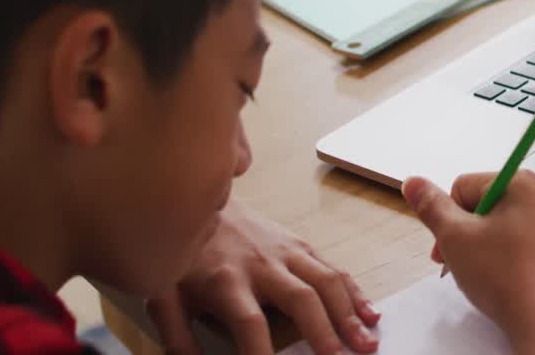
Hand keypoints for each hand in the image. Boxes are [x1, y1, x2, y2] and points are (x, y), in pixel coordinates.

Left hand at [146, 198, 379, 354]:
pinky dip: (354, 291)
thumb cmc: (184, 253)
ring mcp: (286, 252)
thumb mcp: (164, 294)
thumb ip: (176, 336)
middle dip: (324, 331)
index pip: (249, 323)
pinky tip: (370, 313)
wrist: (199, 195)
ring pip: (325, 281)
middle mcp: (262, 264)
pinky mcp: (300, 245)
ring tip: (368, 341)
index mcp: (226, 281)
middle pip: (301, 298)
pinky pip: (333, 268)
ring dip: (349, 313)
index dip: (261, 353)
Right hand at [402, 172, 534, 353]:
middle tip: (461, 263)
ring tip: (487, 274)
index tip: (448, 248)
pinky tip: (509, 279)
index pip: (466, 187)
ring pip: (511, 224)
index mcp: (524, 182)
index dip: (449, 218)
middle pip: (490, 204)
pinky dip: (516, 255)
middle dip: (470, 232)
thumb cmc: (505, 278)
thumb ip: (431, 206)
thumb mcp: (455, 238)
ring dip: (491, 244)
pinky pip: (532, 241)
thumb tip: (413, 182)